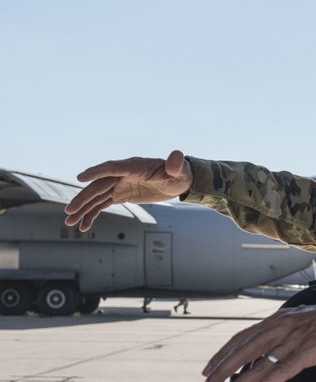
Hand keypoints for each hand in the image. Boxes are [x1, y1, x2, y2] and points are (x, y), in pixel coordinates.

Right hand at [64, 150, 192, 230]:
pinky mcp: (119, 195)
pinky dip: (92, 214)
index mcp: (133, 166)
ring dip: (82, 209)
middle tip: (69, 211)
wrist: (177, 181)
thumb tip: (177, 156)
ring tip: (69, 222)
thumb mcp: (179, 170)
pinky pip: (102, 204)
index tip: (80, 177)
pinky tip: (83, 226)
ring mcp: (118, 185)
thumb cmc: (178, 173)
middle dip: (83, 198)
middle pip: (98, 186)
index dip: (97, 172)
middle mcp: (121, 174)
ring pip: (96, 197)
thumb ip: (176, 165)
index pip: (112, 168)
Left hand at [199, 290, 315, 381]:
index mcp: (283, 319)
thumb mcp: (310, 324)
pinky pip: (285, 369)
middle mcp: (285, 327)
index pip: (244, 337)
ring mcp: (298, 338)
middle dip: (221, 372)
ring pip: (260, 363)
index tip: (209, 369)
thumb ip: (291, 335)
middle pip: (244, 351)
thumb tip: (278, 350)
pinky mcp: (313, 350)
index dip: (224, 354)